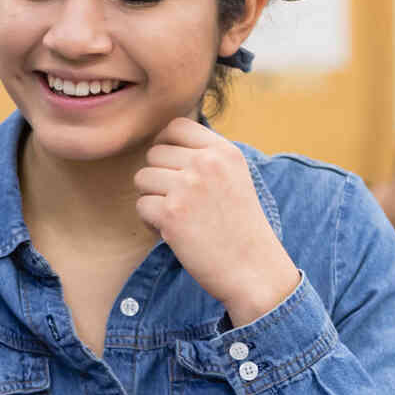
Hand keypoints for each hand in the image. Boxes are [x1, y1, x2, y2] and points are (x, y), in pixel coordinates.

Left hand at [134, 118, 300, 327]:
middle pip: (154, 154)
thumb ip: (204, 157)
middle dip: (159, 178)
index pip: (176, 126)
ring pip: (142, 179)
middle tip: (182, 202)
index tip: (172, 166)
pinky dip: (151, 222)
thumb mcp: (234, 177)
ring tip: (179, 217)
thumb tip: (161, 141)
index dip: (166, 144)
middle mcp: (206, 163)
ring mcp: (187, 187)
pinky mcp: (171, 213)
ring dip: (153, 199)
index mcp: (224, 151)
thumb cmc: (239, 226)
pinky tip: (174, 232)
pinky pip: (140, 206)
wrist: (254, 269)